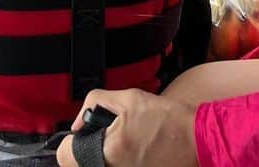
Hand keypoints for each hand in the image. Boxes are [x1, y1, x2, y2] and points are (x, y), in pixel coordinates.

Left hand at [56, 89, 197, 166]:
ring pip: (95, 165)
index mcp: (108, 150)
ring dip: (102, 154)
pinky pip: (112, 166)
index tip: (84, 132)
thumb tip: (78, 122)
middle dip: (89, 146)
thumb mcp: (129, 97)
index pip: (66, 154)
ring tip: (123, 142)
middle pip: (79, 163)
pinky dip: (115, 159)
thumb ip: (97, 102)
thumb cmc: (166, 119)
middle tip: (107, 134)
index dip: (72, 139)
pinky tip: (131, 150)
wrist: (193, 138)